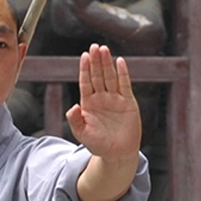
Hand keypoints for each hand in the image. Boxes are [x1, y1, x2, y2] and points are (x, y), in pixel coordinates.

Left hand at [67, 44, 140, 161]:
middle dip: (96, 61)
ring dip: (107, 63)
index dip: (85, 69)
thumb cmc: (98, 144)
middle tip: (94, 46)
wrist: (118, 153)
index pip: (86, 82)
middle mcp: (102, 98)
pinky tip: (120, 62)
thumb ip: (75, 120)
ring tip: (104, 49)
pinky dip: (123, 74)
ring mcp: (115, 99)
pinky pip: (125, 85)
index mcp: (89, 103)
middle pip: (98, 75)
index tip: (84, 56)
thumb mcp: (82, 134)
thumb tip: (72, 106)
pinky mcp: (128, 103)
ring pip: (110, 77)